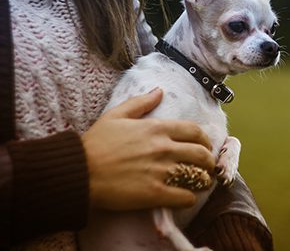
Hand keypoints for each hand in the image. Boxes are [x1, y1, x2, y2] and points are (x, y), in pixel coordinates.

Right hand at [82, 88, 214, 210]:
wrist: (80, 171)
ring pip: (198, 176)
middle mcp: (164, 148)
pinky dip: (190, 198)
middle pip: (202, 154)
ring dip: (203, 180)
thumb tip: (159, 91)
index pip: (194, 131)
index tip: (204, 146)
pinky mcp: (155, 194)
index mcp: (157, 128)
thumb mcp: (117, 114)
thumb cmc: (97, 142)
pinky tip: (185, 197)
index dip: (205, 140)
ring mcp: (161, 171)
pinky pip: (185, 197)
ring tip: (200, 183)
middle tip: (206, 167)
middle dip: (209, 161)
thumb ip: (141, 102)